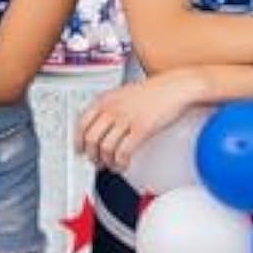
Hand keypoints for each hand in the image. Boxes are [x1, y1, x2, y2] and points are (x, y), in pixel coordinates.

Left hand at [76, 69, 207, 171]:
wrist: (174, 87)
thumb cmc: (152, 91)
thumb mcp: (122, 93)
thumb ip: (108, 107)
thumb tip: (98, 126)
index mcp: (105, 99)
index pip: (81, 123)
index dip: (78, 141)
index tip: (79, 150)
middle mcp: (112, 108)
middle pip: (91, 139)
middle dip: (92, 155)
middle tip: (97, 162)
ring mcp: (126, 118)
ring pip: (105, 148)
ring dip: (106, 162)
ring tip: (112, 165)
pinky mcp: (141, 128)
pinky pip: (123, 152)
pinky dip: (120, 163)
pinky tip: (123, 164)